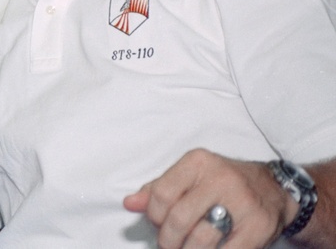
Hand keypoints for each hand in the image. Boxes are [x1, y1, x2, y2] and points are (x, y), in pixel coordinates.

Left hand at [123, 148, 294, 247]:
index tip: (158, 223)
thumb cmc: (222, 183)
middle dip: (168, 239)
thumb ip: (158, 189)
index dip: (153, 216)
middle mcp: (220, 179)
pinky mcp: (259, 227)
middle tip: (169, 244)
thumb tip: (129, 204)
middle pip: (178, 219)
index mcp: (197, 162)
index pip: (160, 194)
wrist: (273, 189)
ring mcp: (242, 203)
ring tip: (186, 248)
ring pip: (200, 240)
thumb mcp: (189, 176)